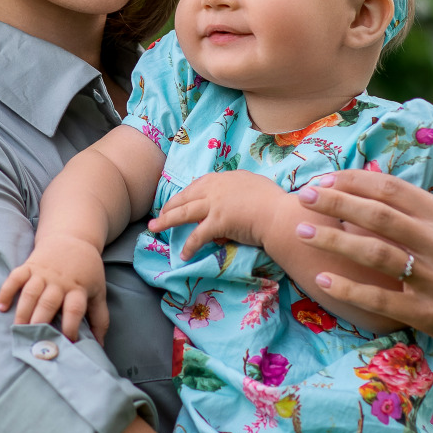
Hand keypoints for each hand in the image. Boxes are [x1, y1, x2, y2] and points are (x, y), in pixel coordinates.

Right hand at [0, 237, 109, 342]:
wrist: (73, 237)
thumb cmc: (87, 271)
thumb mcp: (99, 291)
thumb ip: (100, 318)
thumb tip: (100, 346)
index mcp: (78, 288)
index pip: (74, 310)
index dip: (70, 327)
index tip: (67, 343)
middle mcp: (59, 282)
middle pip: (48, 303)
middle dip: (40, 323)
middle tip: (35, 342)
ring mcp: (42, 273)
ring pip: (30, 293)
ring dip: (23, 312)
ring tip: (17, 330)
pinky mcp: (29, 266)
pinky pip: (15, 278)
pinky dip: (6, 291)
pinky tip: (1, 307)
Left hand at [149, 171, 286, 261]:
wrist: (279, 214)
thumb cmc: (273, 201)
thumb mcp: (253, 186)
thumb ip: (238, 190)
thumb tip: (231, 202)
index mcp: (225, 178)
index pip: (199, 185)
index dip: (186, 194)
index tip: (179, 200)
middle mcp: (216, 188)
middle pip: (186, 197)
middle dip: (169, 206)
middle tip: (159, 214)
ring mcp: (215, 205)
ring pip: (184, 212)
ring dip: (166, 221)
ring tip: (153, 228)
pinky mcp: (217, 222)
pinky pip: (197, 235)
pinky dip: (189, 246)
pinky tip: (183, 255)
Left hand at [294, 169, 432, 421]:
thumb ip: (424, 211)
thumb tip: (377, 184)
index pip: (393, 190)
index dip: (354, 181)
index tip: (324, 178)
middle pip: (377, 216)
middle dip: (335, 202)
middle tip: (303, 196)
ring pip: (374, 254)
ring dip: (333, 239)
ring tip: (302, 231)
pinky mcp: (429, 314)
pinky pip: (379, 298)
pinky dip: (348, 287)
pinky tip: (322, 277)